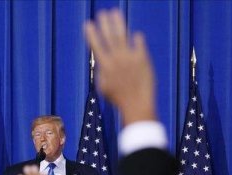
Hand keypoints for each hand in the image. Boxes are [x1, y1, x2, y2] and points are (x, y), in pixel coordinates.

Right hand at [84, 9, 155, 124]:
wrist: (137, 104)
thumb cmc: (118, 99)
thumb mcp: (103, 87)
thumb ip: (101, 72)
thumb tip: (100, 62)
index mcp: (105, 65)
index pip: (96, 45)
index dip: (92, 34)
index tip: (88, 24)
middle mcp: (116, 59)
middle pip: (109, 36)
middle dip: (105, 23)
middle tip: (102, 13)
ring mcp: (130, 57)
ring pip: (122, 35)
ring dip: (118, 23)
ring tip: (115, 13)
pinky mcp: (143, 59)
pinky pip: (139, 43)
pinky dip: (137, 39)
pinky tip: (135, 36)